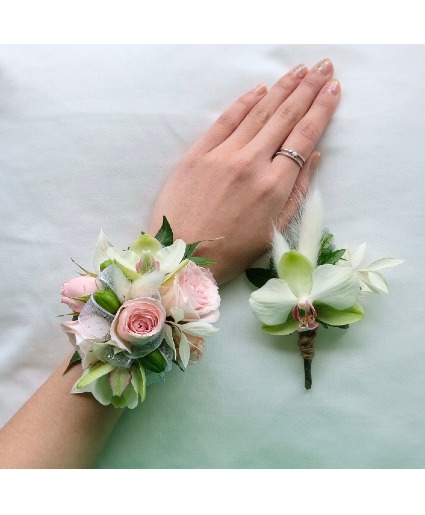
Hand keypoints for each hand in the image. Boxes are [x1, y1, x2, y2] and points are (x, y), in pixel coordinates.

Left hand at [148, 58, 339, 283]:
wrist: (182, 256)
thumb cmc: (232, 251)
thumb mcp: (275, 230)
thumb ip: (298, 192)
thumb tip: (314, 156)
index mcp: (274, 186)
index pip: (304, 136)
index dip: (321, 110)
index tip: (334, 89)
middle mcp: (251, 163)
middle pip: (284, 116)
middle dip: (308, 88)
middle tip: (323, 66)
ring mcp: (222, 155)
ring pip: (258, 112)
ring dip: (282, 88)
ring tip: (300, 70)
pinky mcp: (197, 154)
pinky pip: (226, 119)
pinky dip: (244, 102)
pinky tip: (260, 89)